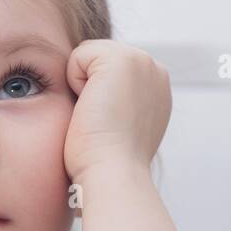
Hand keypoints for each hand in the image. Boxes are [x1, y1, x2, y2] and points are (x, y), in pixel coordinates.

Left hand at [63, 40, 171, 183]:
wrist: (112, 173)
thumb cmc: (107, 164)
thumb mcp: (121, 129)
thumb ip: (118, 105)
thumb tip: (99, 101)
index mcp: (156, 89)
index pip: (108, 73)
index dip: (95, 96)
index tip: (107, 125)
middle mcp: (155, 70)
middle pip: (97, 60)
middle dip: (90, 88)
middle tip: (101, 121)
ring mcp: (142, 61)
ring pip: (88, 57)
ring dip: (82, 87)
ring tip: (97, 115)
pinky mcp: (121, 58)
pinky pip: (78, 56)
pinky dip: (74, 82)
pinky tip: (91, 107)